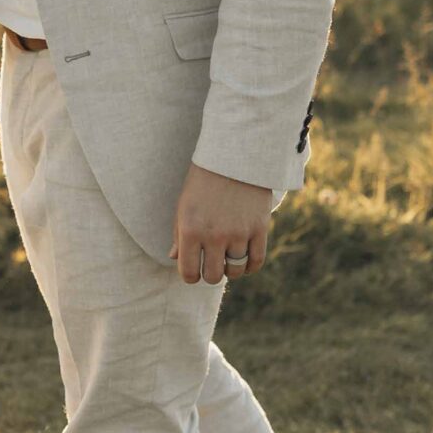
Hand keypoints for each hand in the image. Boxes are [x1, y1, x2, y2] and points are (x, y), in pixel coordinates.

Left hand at [168, 164, 273, 284]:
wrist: (235, 156)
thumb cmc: (203, 180)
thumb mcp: (184, 205)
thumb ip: (178, 234)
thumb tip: (173, 258)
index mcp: (190, 229)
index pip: (189, 272)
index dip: (190, 275)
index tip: (193, 270)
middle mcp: (214, 235)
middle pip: (213, 276)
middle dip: (210, 273)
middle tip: (211, 263)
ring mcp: (238, 233)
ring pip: (235, 271)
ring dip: (230, 269)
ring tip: (227, 259)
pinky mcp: (259, 229)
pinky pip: (256, 261)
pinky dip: (249, 266)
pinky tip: (244, 261)